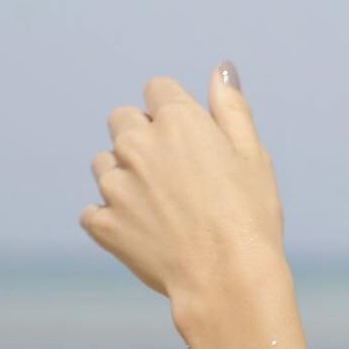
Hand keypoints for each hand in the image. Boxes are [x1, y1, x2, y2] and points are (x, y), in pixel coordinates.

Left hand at [79, 64, 284, 305]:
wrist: (229, 280)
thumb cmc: (251, 216)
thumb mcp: (254, 156)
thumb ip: (231, 108)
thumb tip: (221, 69)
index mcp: (178, 122)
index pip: (157, 89)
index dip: (174, 110)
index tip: (192, 138)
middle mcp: (139, 145)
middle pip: (122, 120)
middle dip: (142, 136)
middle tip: (176, 173)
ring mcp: (116, 185)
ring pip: (105, 164)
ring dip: (125, 175)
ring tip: (162, 206)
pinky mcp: (102, 223)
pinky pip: (94, 211)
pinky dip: (112, 217)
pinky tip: (144, 232)